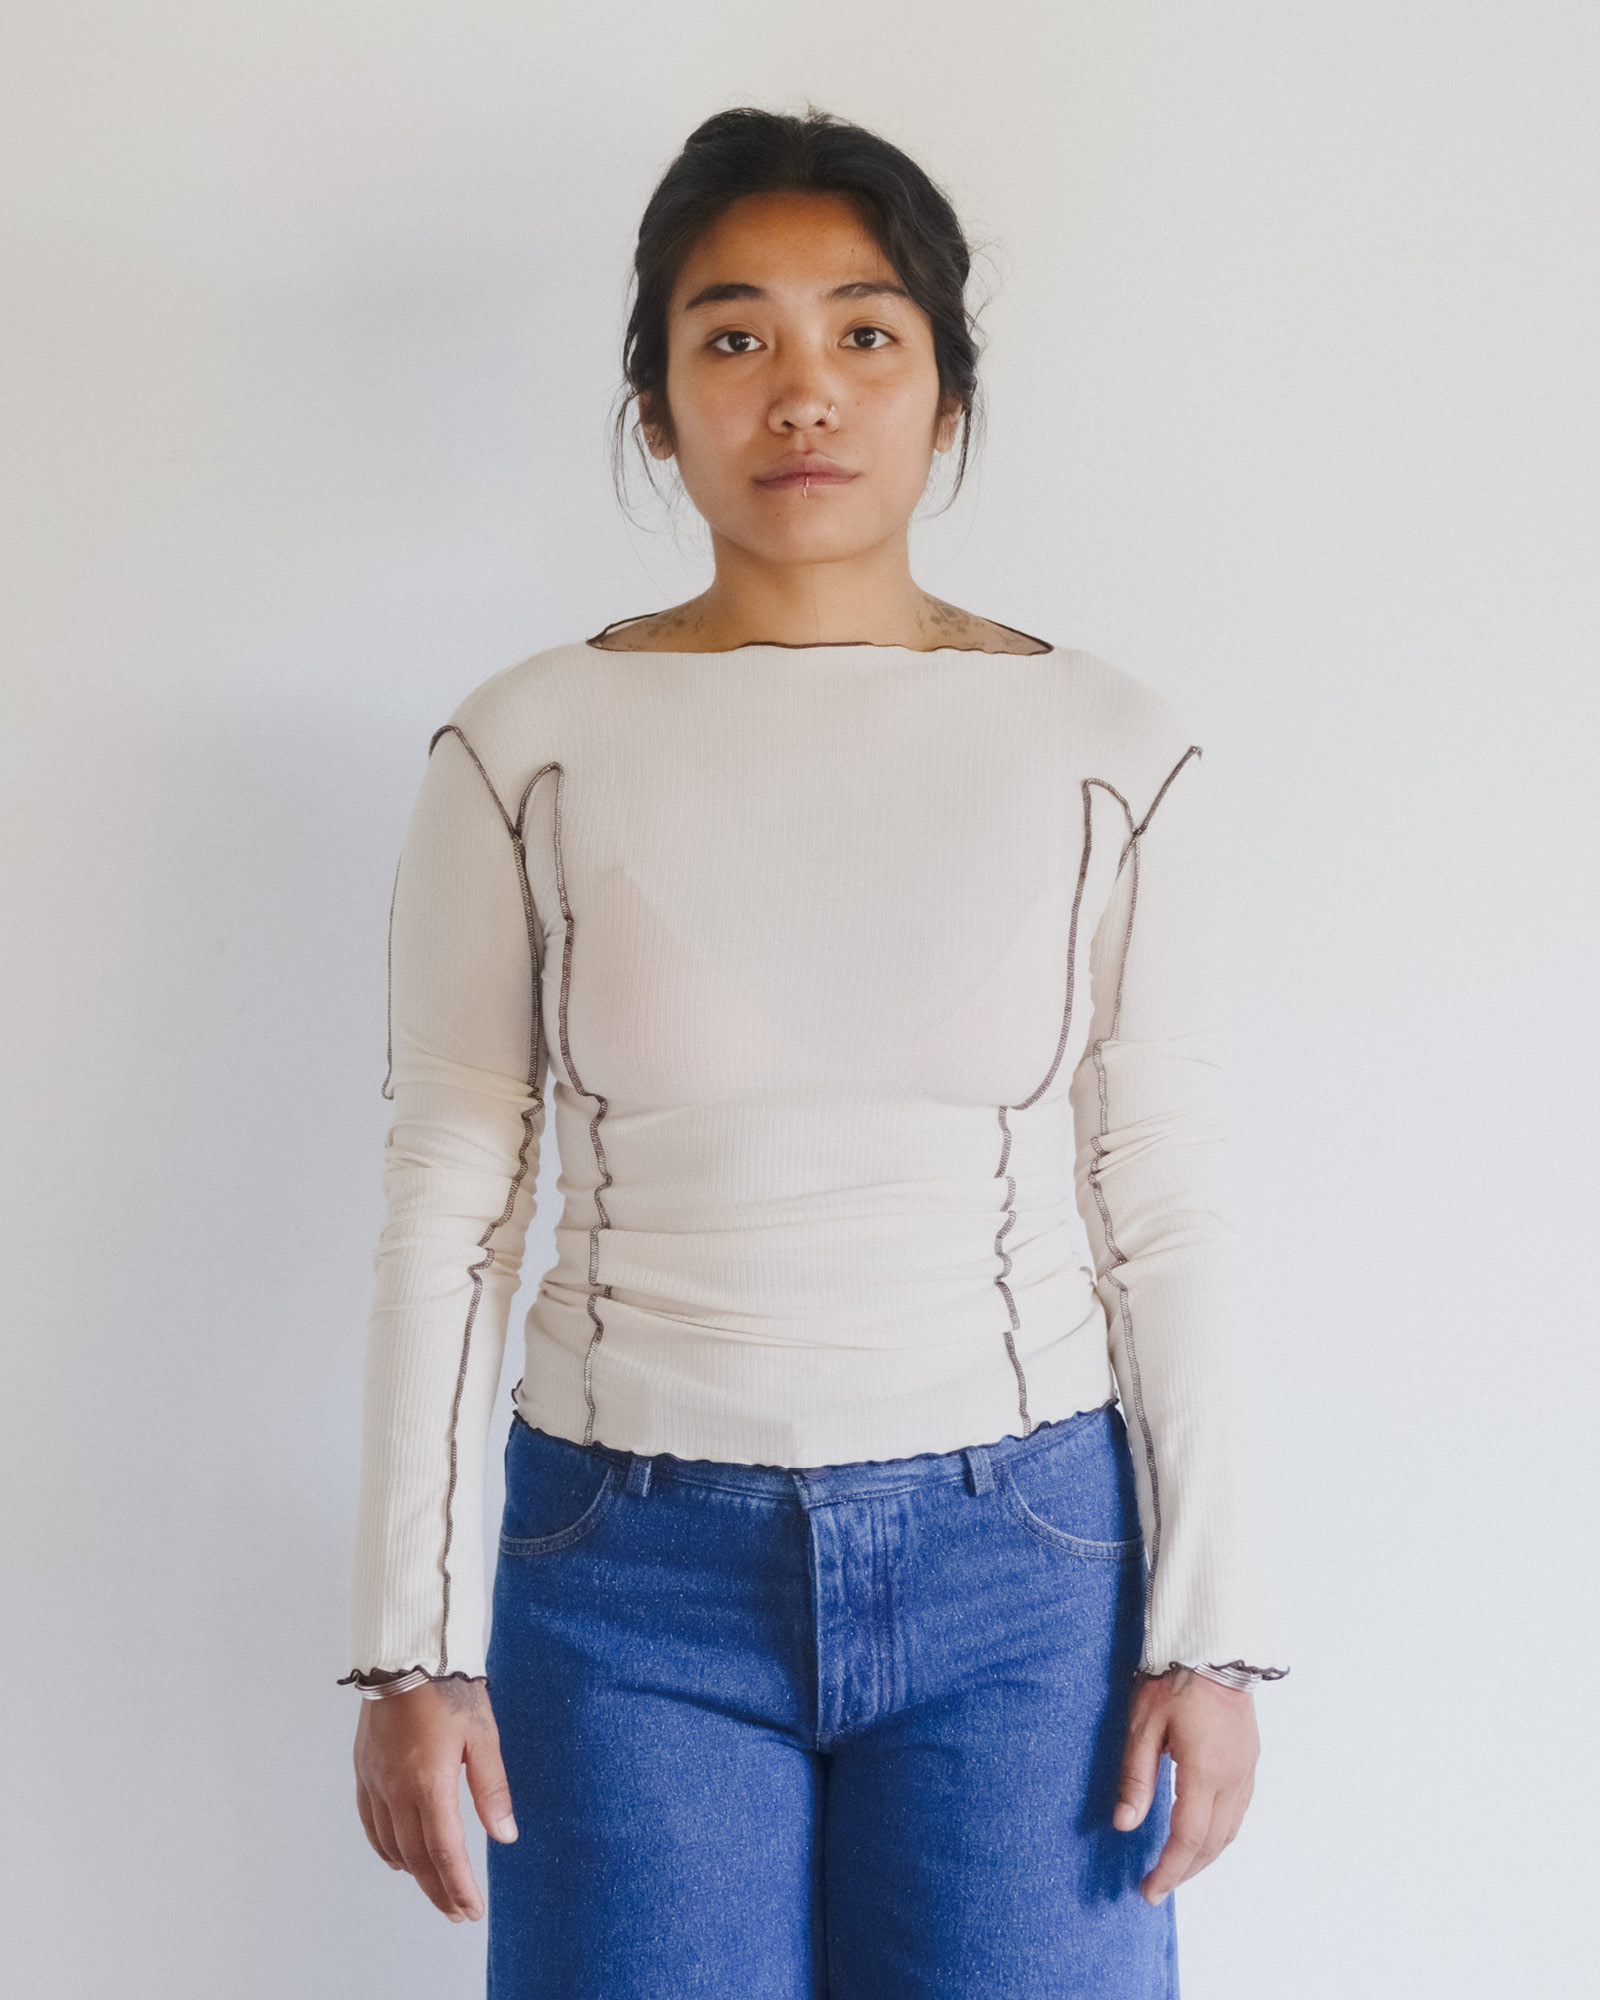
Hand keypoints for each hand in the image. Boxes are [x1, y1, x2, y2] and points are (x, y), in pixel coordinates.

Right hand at [353, 1677, 517, 1920]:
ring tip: (436, 1889)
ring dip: (414, 1873)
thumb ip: (492, 1788)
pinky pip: (370, 1823)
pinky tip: (399, 1858)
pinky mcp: (363, 1770)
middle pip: (417, 1857)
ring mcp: (375, 1781)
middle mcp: (396, 1789)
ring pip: (391, 1844)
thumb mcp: (483, 1735)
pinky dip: (385, 1848)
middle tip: (457, 1912)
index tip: (471, 1910)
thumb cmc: (450, 1687)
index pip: (445, 1852)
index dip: (459, 1886)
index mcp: (429, 1782)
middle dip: (439, 1889)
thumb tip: (505, 1835)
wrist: (405, 1653)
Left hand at [1113, 1667, 1258, 1904]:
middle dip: (1185, 1870)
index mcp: (1205, 1772)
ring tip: (1177, 1868)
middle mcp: (1233, 1778)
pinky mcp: (1251, 1760)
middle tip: (1157, 1887)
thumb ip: (1136, 1777)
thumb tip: (1125, 1825)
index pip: (1189, 1838)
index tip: (1149, 1890)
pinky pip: (1239, 1812)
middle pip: (1212, 1843)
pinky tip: (1203, 1835)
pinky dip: (1220, 1834)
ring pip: (1230, 1831)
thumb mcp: (1143, 1725)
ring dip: (1204, 1856)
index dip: (1169, 1869)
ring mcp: (1247, 1770)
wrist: (1214, 1646)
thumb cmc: (1172, 1680)